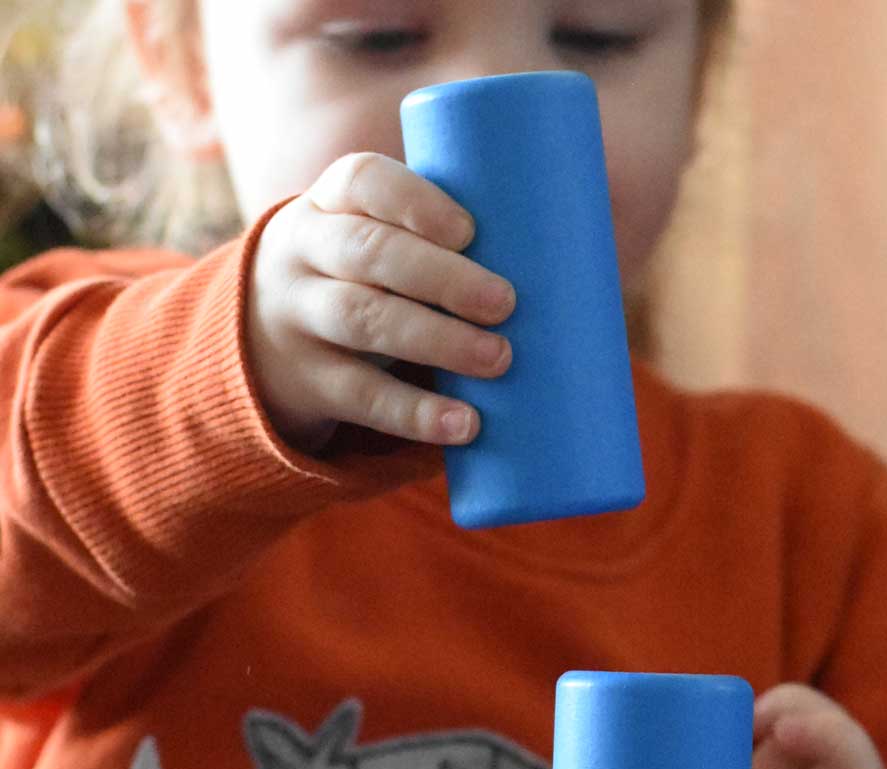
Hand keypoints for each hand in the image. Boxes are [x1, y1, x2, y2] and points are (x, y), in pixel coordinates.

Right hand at [248, 153, 515, 452]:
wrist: (262, 339)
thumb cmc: (363, 281)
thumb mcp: (378, 245)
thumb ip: (446, 246)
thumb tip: (578, 267)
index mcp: (332, 202)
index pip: (363, 181)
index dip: (416, 202)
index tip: (470, 229)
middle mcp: (306, 251)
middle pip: (369, 253)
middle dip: (441, 277)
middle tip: (506, 303)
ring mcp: (301, 316)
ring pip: (364, 321)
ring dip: (438, 341)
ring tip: (500, 360)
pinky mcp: (310, 381)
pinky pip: (362, 397)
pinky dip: (417, 414)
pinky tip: (463, 425)